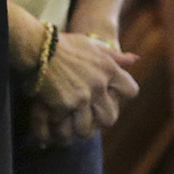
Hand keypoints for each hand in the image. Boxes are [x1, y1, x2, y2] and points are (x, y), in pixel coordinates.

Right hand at [28, 31, 139, 147]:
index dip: (122, 95)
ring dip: (79, 128)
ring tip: (71, 124)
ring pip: (88, 128)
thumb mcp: (92, 45)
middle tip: (90, 115)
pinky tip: (56, 123)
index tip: (112, 95)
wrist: (38, 46)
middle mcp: (98, 85)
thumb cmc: (65, 44)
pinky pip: (66, 128)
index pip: (131, 91)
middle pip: (110, 118)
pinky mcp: (64, 105)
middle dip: (100, 120)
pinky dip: (59, 129)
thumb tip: (135, 59)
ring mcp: (81, 97)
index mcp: (108, 69)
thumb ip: (114, 56)